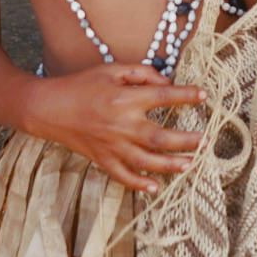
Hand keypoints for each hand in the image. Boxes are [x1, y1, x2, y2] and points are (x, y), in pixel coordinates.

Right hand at [26, 62, 205, 191]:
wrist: (49, 108)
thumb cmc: (81, 85)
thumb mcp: (112, 69)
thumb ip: (142, 73)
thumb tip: (166, 83)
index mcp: (125, 98)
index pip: (164, 97)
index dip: (187, 95)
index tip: (204, 95)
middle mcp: (121, 125)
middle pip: (162, 137)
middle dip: (187, 140)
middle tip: (207, 139)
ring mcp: (112, 145)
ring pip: (147, 161)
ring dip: (171, 164)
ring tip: (191, 163)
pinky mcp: (101, 159)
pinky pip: (123, 176)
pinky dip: (140, 184)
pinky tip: (156, 187)